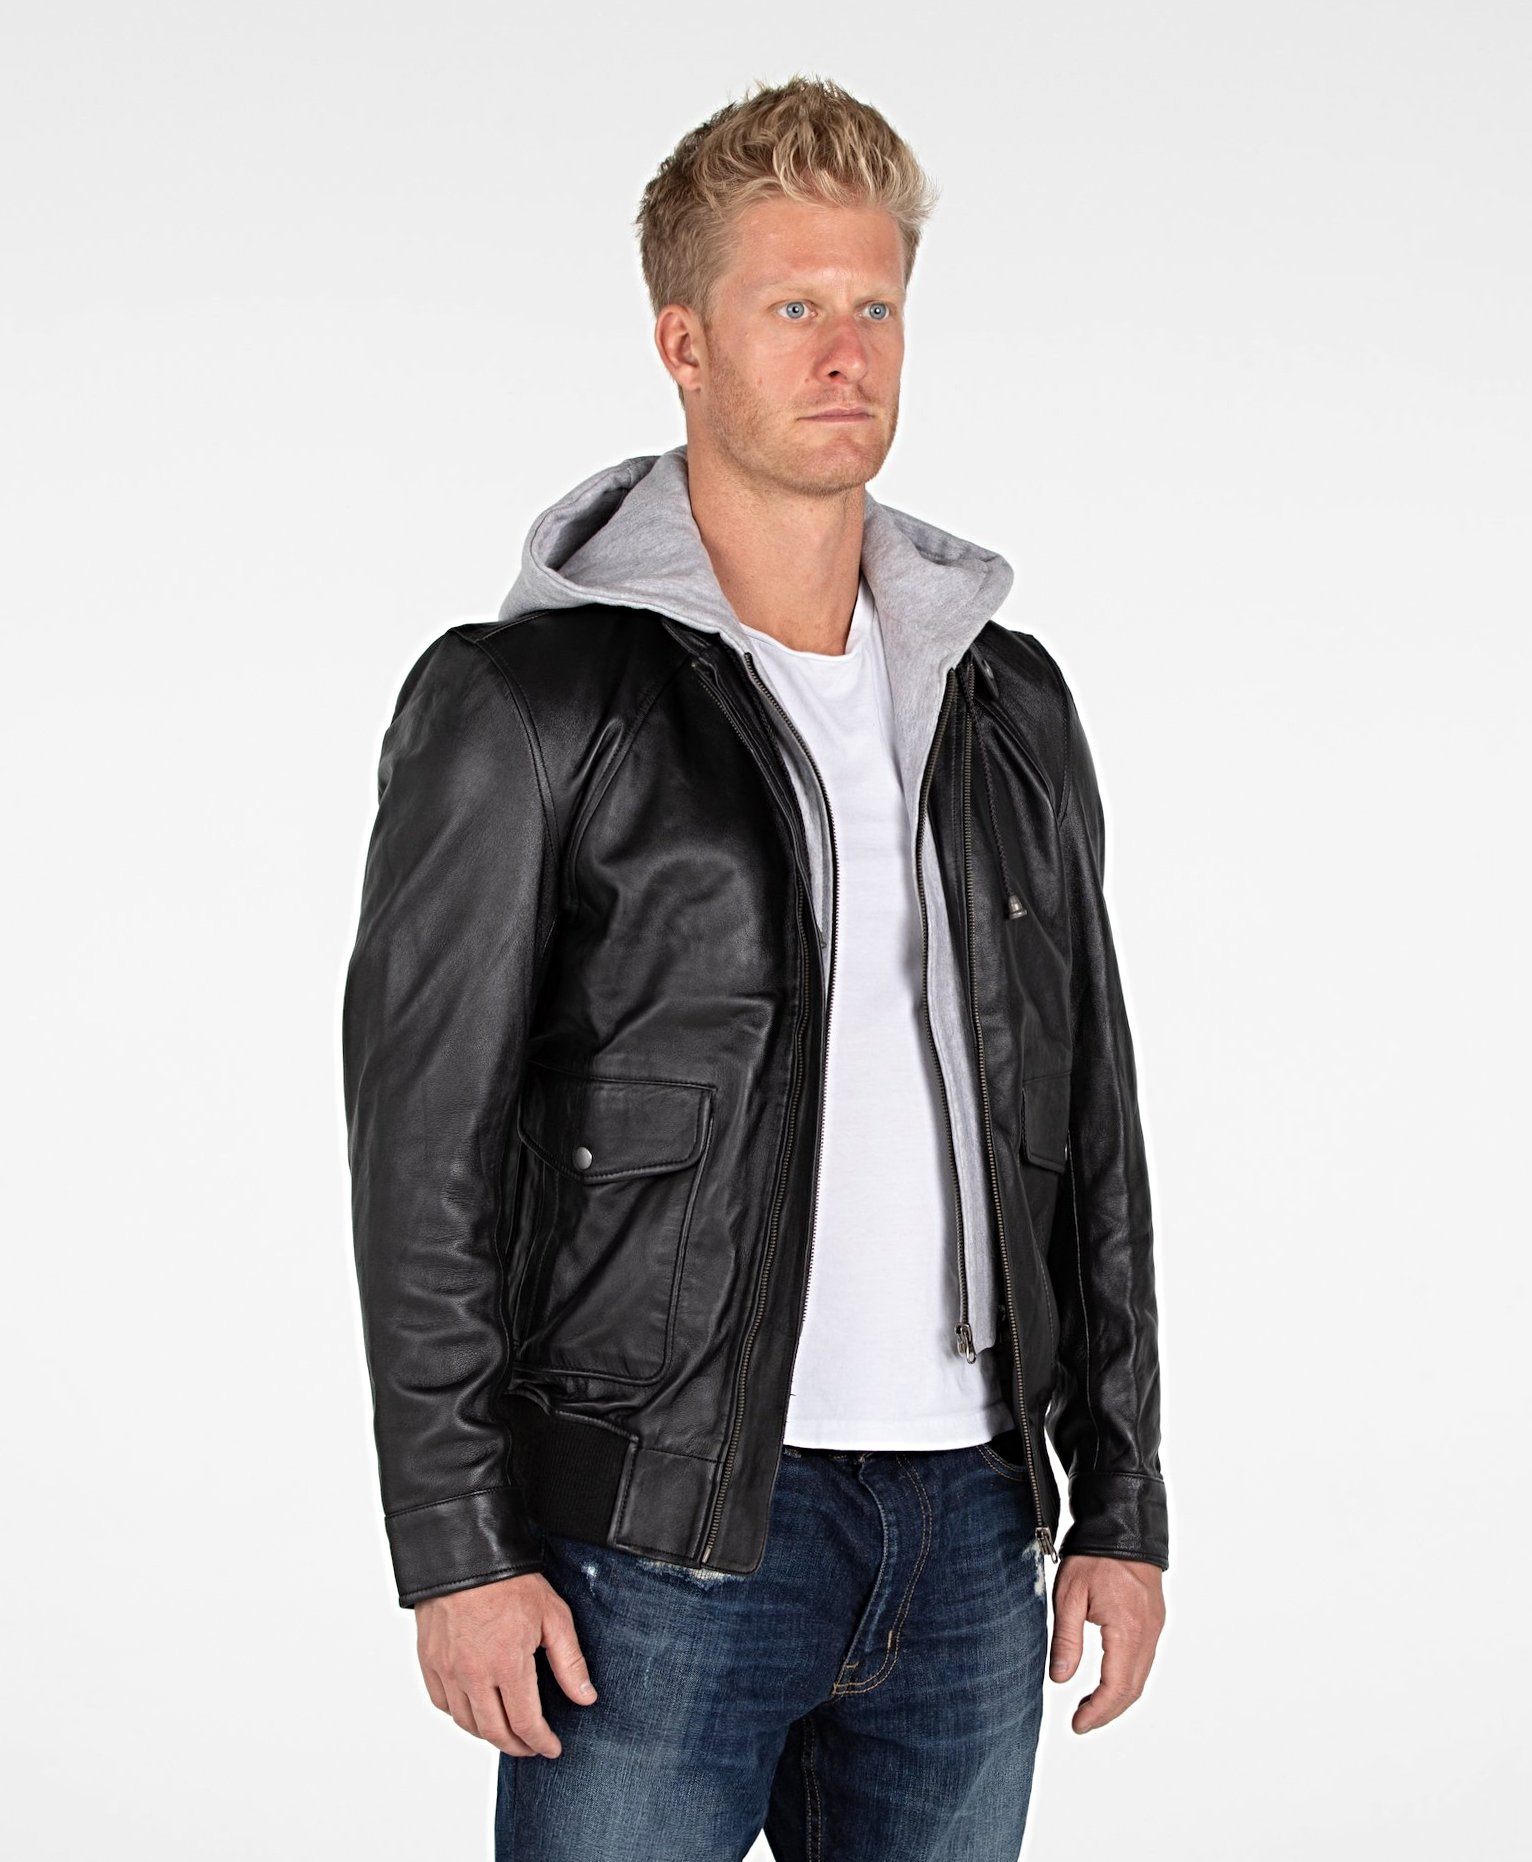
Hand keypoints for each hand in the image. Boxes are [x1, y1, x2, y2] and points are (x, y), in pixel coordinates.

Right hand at [415, 1570, 597, 1757]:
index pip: (525, 1723)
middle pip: (494, 1732)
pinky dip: (460, 1715)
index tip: (551, 1748)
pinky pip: (442, 1703)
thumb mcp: (553, 1616)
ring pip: (466, 1723)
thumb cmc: (511, 1581)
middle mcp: (474, 1675)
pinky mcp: (429, 1661)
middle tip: (531, 1747)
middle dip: (517, 1746)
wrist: (466, 1555)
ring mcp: (447, 1670)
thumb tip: (586, 1698)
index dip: (541, 1742)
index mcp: (507, 1665)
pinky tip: (475, 1710)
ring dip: (488, 1734)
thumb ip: (569, 1662)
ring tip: (506, 1730)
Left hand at [1047, 1554, 1164, 1732]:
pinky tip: (1107, 1681)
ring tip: (1090, 1707)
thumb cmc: (1093, 1556)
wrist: (1122, 1524)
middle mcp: (1148, 1633)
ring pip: (1140, 1677)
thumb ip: (1066, 1640)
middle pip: (1132, 1689)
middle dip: (1107, 1711)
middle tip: (1081, 1722)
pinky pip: (1143, 1660)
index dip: (1098, 1712)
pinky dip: (1126, 1679)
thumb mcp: (1069, 1596)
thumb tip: (1060, 1680)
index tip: (1077, 1725)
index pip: (1116, 1687)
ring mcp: (1155, 1626)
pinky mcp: (1154, 1619)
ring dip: (1118, 1698)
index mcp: (1128, 1630)